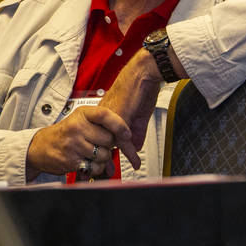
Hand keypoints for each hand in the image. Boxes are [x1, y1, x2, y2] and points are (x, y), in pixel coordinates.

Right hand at [27, 105, 130, 178]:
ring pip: (104, 155)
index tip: (126, 133)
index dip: (119, 125)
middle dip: (109, 144)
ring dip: (103, 157)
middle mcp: (77, 127)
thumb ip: (100, 121)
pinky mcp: (72, 160)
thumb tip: (124, 132)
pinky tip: (88, 161)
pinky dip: (96, 167)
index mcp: (81, 114)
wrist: (40, 147)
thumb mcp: (80, 118)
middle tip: (101, 144)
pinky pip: (95, 167)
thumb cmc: (65, 132)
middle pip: (109, 139)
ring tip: (93, 153)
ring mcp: (73, 144)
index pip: (105, 115)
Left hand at [97, 49, 163, 168]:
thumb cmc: (140, 89)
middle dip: (104, 159)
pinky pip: (122, 140)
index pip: (101, 138)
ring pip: (109, 144)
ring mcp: (109, 119)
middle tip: (106, 171)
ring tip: (118, 168)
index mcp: (105, 116)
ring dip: (115, 158)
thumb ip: (136, 133)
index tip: (103, 164)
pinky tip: (134, 159)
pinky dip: (129, 152)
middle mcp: (104, 119)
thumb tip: (135, 147)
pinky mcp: (118, 119)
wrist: (143, 74)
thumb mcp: (138, 115)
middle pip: (101, 143)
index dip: (103, 151)